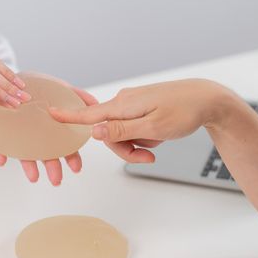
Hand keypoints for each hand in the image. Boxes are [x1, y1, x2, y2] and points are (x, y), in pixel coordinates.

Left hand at [0, 85, 98, 185]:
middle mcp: (36, 135)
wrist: (9, 81)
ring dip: (30, 166)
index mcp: (52, 127)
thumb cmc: (35, 85)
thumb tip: (95, 104)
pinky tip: (2, 160)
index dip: (71, 156)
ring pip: (25, 154)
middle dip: (52, 168)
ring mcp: (18, 136)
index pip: (64, 145)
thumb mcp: (59, 86)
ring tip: (34, 177)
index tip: (76, 168)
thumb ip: (77, 95)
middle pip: (46, 154)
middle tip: (56, 179)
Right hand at [49, 79, 233, 162]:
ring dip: (137, 145)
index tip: (50, 114)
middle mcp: (123, 103)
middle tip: (148, 158)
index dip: (69, 117)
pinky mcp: (140, 108)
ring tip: (157, 145)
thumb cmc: (184, 112)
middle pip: (108, 133)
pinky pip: (132, 128)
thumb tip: (93, 132)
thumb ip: (121, 131)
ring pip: (121, 134)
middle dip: (125, 149)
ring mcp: (132, 105)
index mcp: (123, 105)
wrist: (207, 99)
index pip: (89, 115)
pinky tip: (159, 136)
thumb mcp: (153, 127)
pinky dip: (143, 137)